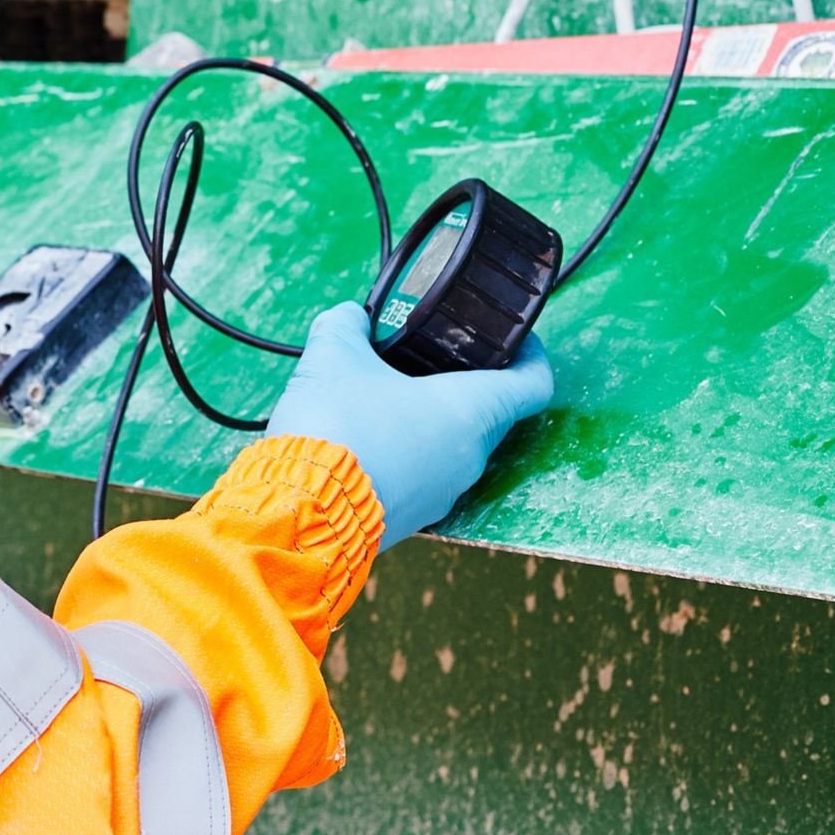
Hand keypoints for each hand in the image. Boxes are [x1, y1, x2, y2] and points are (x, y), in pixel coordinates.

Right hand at [267, 301, 553, 547]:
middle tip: (431, 359)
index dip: (532, 355)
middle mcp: (468, 458)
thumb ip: (347, 324)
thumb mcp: (333, 355)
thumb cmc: (336, 426)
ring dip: (431, 422)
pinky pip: (423, 476)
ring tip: (386, 398)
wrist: (300, 507)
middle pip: (492, 415)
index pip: (535, 384)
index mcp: (470, 412)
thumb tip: (352, 316)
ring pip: (454, 448)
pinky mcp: (412, 518)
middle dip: (467, 384)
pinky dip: (406, 453)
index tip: (515, 339)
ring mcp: (442, 494)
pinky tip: (366, 438)